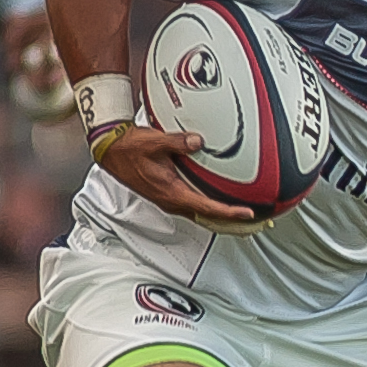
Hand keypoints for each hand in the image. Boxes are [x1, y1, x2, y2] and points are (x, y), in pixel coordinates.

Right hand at [98, 125, 256, 223]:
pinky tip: (220, 202)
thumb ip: (178, 142)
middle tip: (255, 224)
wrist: (110, 150)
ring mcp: (169, 199)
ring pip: (201, 214)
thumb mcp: (154, 142)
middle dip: (231, 223)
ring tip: (243, 217)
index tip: (248, 214)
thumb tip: (197, 142)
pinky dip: (211, 208)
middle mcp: (171, 200)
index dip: (229, 213)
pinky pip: (194, 206)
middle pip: (208, 218)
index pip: (206, 208)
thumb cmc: (129, 149)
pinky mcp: (168, 193)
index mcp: (171, 193)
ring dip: (222, 217)